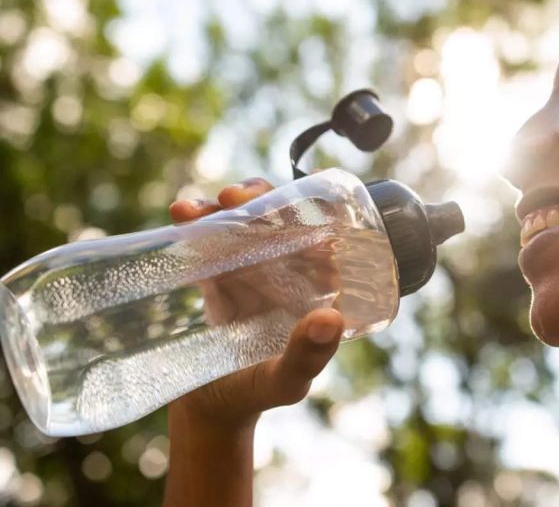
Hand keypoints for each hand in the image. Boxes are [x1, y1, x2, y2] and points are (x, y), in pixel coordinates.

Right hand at [167, 178, 344, 429]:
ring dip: (227, 204)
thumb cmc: (257, 396)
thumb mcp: (285, 381)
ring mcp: (253, 269)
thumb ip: (306, 357)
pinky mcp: (219, 272)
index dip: (312, 211)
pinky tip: (180, 214)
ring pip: (246, 220)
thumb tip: (331, 319)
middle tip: (237, 198)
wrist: (208, 408)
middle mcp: (289, 272)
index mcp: (317, 289)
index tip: (292, 198)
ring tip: (204, 206)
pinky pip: (211, 238)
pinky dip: (197, 220)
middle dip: (262, 198)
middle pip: (282, 219)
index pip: (324, 238)